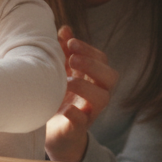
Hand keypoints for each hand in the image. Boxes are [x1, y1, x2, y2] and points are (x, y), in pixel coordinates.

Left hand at [45, 26, 117, 161]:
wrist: (51, 132)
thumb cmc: (59, 96)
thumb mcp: (60, 71)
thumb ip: (64, 51)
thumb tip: (65, 29)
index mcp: (93, 78)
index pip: (102, 59)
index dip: (89, 50)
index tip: (71, 42)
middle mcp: (96, 94)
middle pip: (110, 77)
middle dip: (93, 65)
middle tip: (73, 59)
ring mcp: (89, 112)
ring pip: (102, 99)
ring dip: (85, 87)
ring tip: (66, 81)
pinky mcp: (76, 129)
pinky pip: (82, 123)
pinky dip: (75, 115)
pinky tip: (65, 108)